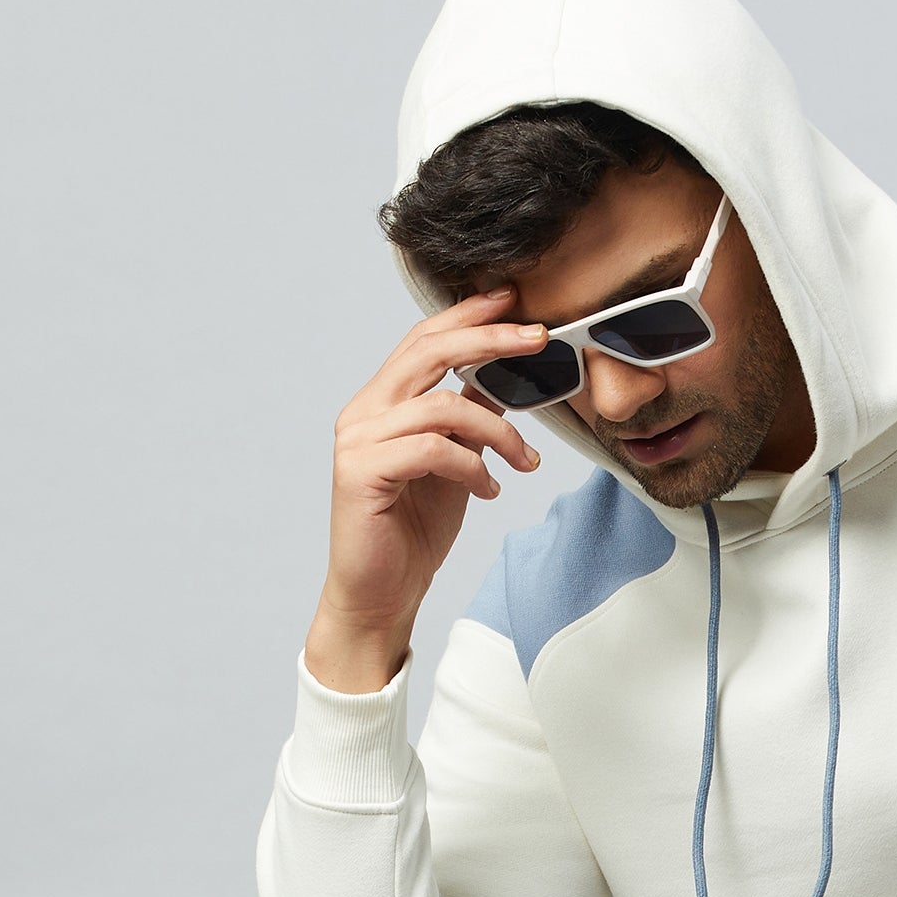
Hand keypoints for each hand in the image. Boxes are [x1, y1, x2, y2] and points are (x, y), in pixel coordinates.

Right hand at [303, 290, 549, 692]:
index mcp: (381, 402)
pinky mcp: (361, 473)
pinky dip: (472, 467)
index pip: (423, 340)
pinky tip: (489, 490)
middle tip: (538, 339)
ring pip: (440, 407)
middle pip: (428, 352)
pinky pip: (431, 450)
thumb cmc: (411, 533)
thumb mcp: (454, 466)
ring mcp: (358, 441)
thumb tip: (502, 382)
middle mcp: (363, 412)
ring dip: (497, 431)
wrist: (381, 595)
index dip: (467, 316)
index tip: (513, 301)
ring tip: (524, 462)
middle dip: (489, 339)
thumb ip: (468, 422)